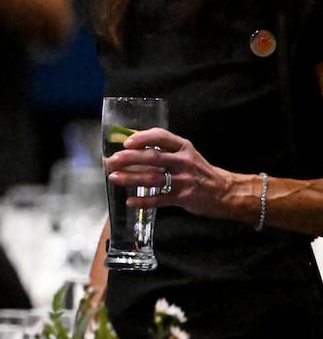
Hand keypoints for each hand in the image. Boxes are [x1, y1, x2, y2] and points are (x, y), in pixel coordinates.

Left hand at [103, 126, 236, 220]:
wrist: (226, 192)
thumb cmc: (199, 171)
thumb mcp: (186, 155)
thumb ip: (164, 151)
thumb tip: (130, 149)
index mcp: (183, 147)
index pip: (161, 136)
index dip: (142, 138)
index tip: (126, 142)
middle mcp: (183, 161)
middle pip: (152, 157)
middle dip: (129, 159)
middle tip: (111, 161)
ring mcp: (184, 180)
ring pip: (153, 178)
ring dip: (131, 178)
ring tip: (114, 178)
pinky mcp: (184, 198)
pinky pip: (160, 199)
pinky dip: (144, 201)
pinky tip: (130, 202)